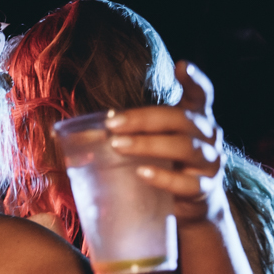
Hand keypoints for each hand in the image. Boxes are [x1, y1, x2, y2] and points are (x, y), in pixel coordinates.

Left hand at [105, 61, 225, 222]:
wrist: (192, 207)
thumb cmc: (166, 165)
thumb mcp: (150, 143)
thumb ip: (123, 131)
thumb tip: (63, 133)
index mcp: (196, 118)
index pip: (201, 94)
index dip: (194, 79)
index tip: (181, 65)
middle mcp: (209, 136)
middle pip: (182, 119)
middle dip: (145, 119)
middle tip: (113, 124)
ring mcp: (210, 163)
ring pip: (185, 148)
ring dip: (149, 145)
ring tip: (118, 146)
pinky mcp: (204, 191)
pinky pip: (187, 184)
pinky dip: (164, 177)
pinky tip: (142, 173)